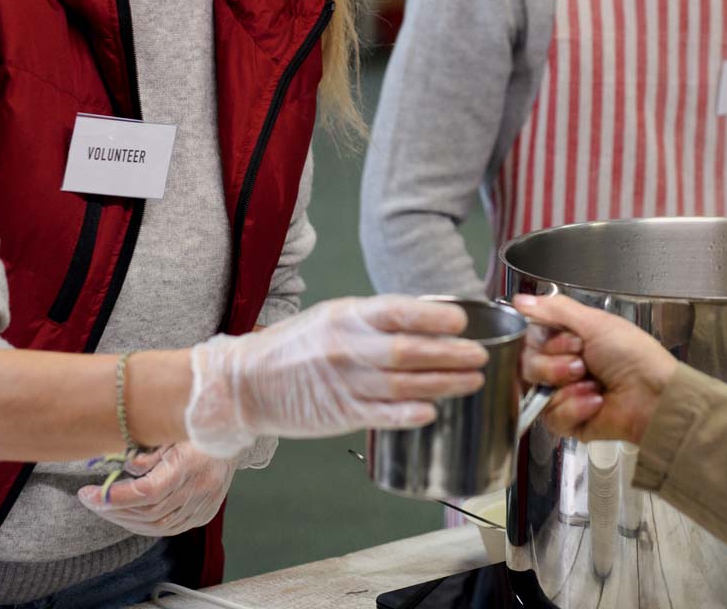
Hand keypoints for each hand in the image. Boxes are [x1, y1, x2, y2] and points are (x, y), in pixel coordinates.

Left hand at [77, 442, 232, 536]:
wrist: (234, 433)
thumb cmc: (197, 425)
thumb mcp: (170, 428)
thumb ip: (148, 451)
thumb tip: (126, 468)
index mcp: (190, 463)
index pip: (148, 491)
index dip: (115, 497)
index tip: (88, 494)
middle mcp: (199, 488)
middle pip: (148, 512)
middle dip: (113, 509)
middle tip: (90, 500)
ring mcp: (204, 504)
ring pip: (158, 526)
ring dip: (126, 520)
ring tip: (105, 508)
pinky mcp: (205, 513)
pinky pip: (171, 528)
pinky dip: (146, 525)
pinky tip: (130, 516)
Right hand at [184, 296, 488, 457]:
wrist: (246, 382)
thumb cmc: (294, 347)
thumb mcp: (332, 317)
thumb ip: (375, 319)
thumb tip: (426, 319)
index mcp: (346, 316)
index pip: (398, 312)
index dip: (433, 318)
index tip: (462, 323)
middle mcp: (347, 348)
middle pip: (409, 351)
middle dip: (451, 355)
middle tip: (481, 356)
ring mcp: (344, 383)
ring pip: (403, 384)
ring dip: (443, 383)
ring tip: (472, 380)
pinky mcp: (340, 414)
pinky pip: (382, 415)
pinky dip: (409, 414)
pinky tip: (432, 412)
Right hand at [513, 294, 677, 444]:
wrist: (654, 395)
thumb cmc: (634, 356)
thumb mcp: (595, 322)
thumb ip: (555, 309)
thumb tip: (521, 301)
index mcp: (568, 339)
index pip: (530, 339)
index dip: (545, 341)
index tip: (571, 340)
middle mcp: (563, 365)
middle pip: (528, 365)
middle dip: (555, 364)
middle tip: (582, 362)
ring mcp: (564, 394)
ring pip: (536, 391)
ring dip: (566, 386)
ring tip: (593, 383)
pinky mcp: (569, 421)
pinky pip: (551, 416)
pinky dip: (575, 407)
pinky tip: (595, 401)